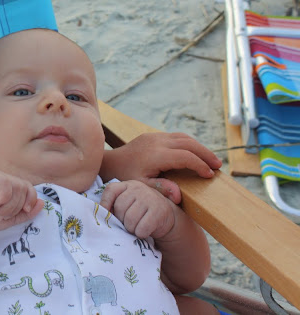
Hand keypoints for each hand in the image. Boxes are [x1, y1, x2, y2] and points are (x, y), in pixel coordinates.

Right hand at [0, 169, 43, 239]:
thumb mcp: (12, 217)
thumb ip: (27, 211)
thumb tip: (42, 203)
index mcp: (8, 182)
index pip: (29, 187)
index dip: (30, 200)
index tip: (22, 211)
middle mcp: (1, 175)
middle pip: (24, 187)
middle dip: (17, 206)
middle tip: (2, 214)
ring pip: (16, 188)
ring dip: (9, 206)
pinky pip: (5, 186)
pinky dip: (3, 199)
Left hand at [99, 180, 174, 238]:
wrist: (165, 216)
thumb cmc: (140, 211)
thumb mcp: (127, 203)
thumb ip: (114, 204)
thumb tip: (101, 215)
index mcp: (127, 185)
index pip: (110, 190)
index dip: (105, 204)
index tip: (107, 216)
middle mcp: (138, 188)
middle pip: (120, 208)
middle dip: (121, 221)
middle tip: (127, 224)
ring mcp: (149, 197)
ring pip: (130, 219)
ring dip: (131, 229)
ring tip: (135, 228)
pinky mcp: (159, 210)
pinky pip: (142, 227)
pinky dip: (141, 233)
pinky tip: (144, 231)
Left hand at [101, 132, 221, 203]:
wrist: (111, 162)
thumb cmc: (125, 177)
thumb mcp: (141, 187)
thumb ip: (160, 189)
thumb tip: (180, 194)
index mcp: (156, 155)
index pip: (185, 157)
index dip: (200, 165)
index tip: (209, 175)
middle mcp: (157, 142)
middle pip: (189, 143)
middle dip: (205, 154)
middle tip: (218, 166)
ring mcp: (155, 136)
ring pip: (184, 137)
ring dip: (199, 147)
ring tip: (211, 160)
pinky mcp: (153, 135)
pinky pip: (176, 137)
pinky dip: (189, 144)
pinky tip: (195, 154)